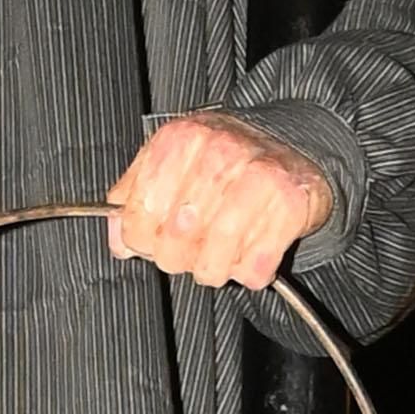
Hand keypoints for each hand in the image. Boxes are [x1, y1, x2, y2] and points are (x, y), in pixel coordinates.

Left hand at [105, 116, 334, 291]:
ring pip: (215, 259)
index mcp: (181, 139)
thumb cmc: (226, 159)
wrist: (293, 145)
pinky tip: (249, 253)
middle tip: (189, 250)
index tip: (152, 240)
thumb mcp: (172, 161)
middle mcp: (220, 152)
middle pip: (175, 241)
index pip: (139, 215)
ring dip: (213, 270)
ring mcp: (259, 177)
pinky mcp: (291, 204)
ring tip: (218, 257)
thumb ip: (136, 195)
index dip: (141, 240)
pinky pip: (254, 268)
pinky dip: (248, 274)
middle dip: (178, 258)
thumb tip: (120, 240)